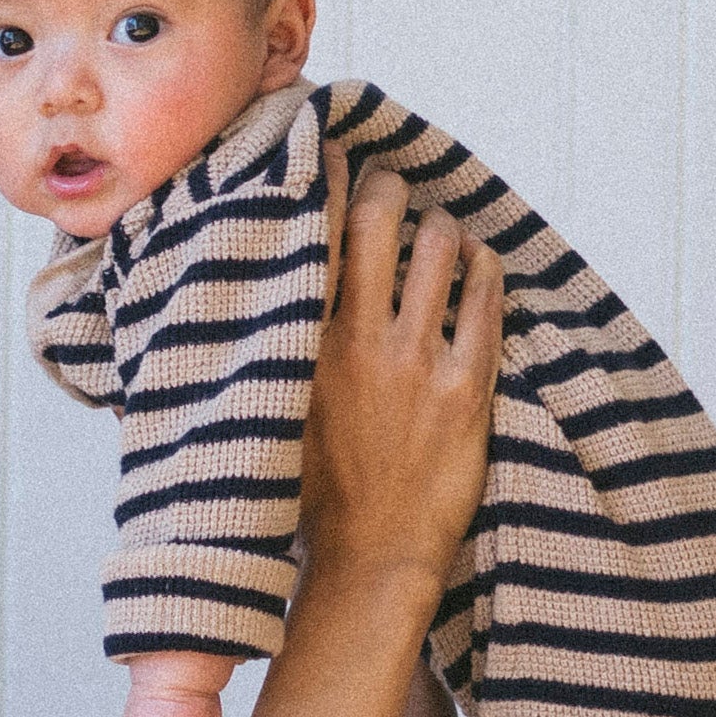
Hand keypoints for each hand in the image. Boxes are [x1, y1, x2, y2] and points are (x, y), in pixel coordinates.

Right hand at [302, 158, 503, 590]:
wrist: (369, 565)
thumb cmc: (312, 501)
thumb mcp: (267, 423)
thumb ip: (262, 361)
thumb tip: (231, 313)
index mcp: (301, 347)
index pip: (311, 234)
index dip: (321, 179)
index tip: (326, 151)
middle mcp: (357, 343)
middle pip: (375, 219)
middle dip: (385, 184)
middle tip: (388, 182)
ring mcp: (415, 363)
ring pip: (435, 248)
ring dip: (438, 226)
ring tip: (437, 231)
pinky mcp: (467, 388)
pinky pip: (484, 298)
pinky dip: (482, 266)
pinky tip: (478, 262)